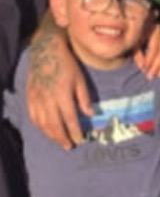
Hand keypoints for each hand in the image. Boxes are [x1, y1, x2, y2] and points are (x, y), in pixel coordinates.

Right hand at [26, 24, 90, 148]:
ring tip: (60, 141)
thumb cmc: (67, 64)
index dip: (75, 132)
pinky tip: (47, 131)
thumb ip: (84, 98)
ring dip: (51, 135)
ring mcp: (37, 98)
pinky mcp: (30, 96)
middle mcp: (48, 98)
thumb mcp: (80, 79)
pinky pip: (33, 116)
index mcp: (62, 94)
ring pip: (43, 123)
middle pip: (55, 124)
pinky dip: (40, 126)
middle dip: (63, 138)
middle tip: (70, 146)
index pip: (69, 119)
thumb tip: (91, 115)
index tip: (80, 140)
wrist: (45, 50)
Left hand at [133, 21, 159, 77]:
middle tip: (150, 76)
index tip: (144, 69)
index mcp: (153, 30)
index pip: (154, 47)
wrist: (139, 24)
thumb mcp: (134, 41)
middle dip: (156, 66)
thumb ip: (137, 53)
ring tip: (157, 76)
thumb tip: (142, 67)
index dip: (149, 59)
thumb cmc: (134, 34)